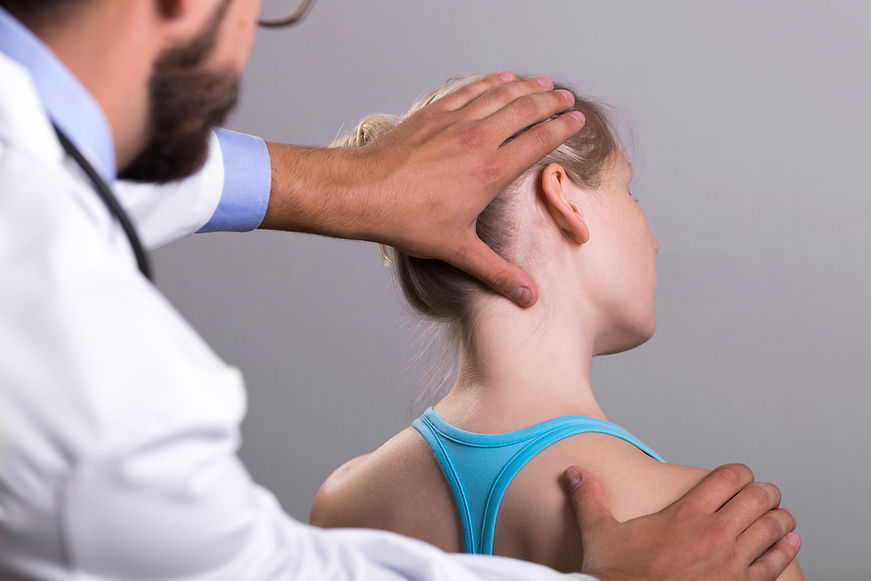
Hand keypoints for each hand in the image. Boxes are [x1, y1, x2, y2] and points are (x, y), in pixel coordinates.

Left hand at [262, 72, 583, 306]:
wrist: (363, 192)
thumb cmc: (408, 220)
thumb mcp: (457, 249)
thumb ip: (496, 272)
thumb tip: (527, 297)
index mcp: (492, 171)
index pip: (539, 140)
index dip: (563, 127)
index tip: (577, 119)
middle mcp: (479, 139)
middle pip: (526, 109)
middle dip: (551, 101)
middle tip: (566, 96)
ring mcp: (455, 122)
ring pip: (500, 94)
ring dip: (525, 86)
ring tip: (542, 82)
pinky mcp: (433, 113)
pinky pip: (470, 89)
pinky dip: (489, 82)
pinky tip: (500, 79)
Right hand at [564, 464, 799, 580]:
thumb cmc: (615, 576)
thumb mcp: (599, 532)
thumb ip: (589, 498)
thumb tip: (573, 472)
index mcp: (685, 514)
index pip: (728, 478)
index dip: (739, 472)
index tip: (740, 476)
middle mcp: (714, 533)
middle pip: (758, 498)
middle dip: (765, 492)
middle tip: (766, 493)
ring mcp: (731, 562)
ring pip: (773, 529)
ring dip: (780, 519)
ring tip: (781, 517)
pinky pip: (775, 564)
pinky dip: (785, 551)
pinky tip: (788, 545)